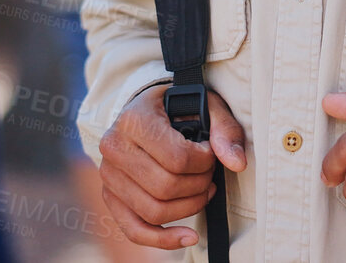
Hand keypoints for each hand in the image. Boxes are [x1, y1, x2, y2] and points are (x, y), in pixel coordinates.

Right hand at [98, 84, 246, 249]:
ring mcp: (108, 174)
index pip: (177, 159)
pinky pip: (134, 229)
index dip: (204, 163)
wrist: (145, 110)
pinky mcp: (110, 196)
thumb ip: (224, 130)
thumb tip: (237, 163)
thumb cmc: (176, 107)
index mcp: (134, 120)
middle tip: (209, 174)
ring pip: (154, 211)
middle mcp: (114, 147)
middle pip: (166, 188)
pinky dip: (163, 240)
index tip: (210, 153)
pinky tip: (188, 237)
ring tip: (202, 191)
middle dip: (199, 186)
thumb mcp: (205, 105)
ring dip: (189, 208)